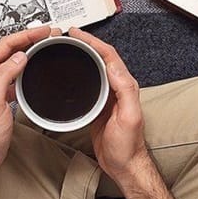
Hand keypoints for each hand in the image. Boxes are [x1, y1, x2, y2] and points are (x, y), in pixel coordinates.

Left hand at [0, 26, 59, 180]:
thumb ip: (5, 75)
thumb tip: (20, 56)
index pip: (5, 45)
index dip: (26, 35)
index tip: (43, 31)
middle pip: (10, 48)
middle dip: (30, 38)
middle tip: (49, 33)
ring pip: (14, 59)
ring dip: (30, 50)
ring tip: (45, 44)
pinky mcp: (2, 94)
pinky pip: (16, 73)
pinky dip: (28, 66)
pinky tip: (36, 66)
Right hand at [69, 28, 148, 185]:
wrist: (123, 165)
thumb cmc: (127, 147)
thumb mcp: (129, 117)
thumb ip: (125, 91)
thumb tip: (114, 66)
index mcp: (126, 86)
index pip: (109, 55)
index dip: (93, 41)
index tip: (77, 34)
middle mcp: (118, 88)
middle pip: (102, 56)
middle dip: (86, 42)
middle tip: (69, 35)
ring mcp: (108, 95)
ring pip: (95, 67)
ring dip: (83, 53)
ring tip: (68, 46)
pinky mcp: (99, 104)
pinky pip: (89, 80)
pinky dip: (80, 70)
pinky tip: (72, 69)